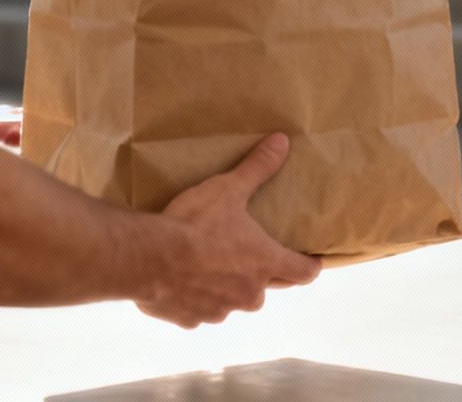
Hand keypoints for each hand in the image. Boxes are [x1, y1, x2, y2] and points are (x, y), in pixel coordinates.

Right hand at [133, 133, 320, 326]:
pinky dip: (196, 300)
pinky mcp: (191, 320)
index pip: (302, 272)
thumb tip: (282, 142)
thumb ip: (257, 168)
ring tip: (210, 267)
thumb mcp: (228, 189)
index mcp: (264, 262)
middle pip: (267, 289)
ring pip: (232, 302)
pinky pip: (200, 312)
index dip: (309, 266)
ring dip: (226, 289)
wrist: (149, 258)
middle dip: (262, 276)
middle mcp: (248, 293)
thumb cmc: (195, 223)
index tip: (312, 262)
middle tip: (252, 258)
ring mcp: (220, 310)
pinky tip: (181, 282)